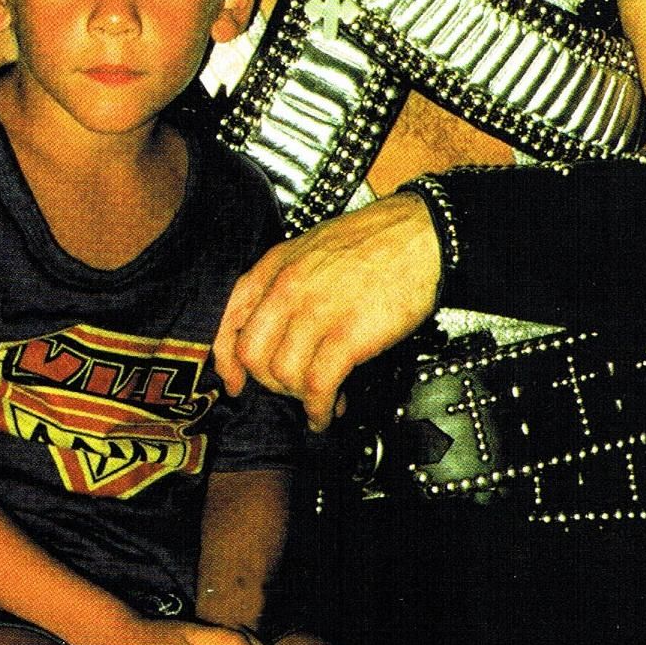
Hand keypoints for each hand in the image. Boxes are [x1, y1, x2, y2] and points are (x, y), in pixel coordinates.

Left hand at [214, 192, 440, 431]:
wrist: (420, 232)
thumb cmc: (373, 239)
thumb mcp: (311, 247)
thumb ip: (285, 281)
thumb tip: (272, 326)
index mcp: (276, 265)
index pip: (229, 317)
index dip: (226, 359)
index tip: (234, 381)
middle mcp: (288, 288)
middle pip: (252, 354)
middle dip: (269, 381)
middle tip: (289, 389)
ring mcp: (316, 312)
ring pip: (283, 375)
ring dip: (299, 397)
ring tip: (318, 399)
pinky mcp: (347, 335)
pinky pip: (318, 386)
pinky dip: (320, 409)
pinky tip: (329, 412)